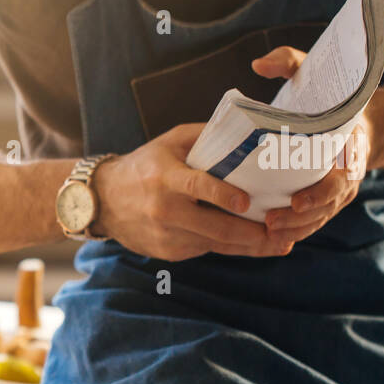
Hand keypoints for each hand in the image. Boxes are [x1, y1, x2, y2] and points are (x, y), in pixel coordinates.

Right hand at [93, 125, 294, 260]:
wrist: (102, 201)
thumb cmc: (143, 166)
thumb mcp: (170, 142)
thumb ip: (206, 136)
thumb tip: (248, 131)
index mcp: (165, 178)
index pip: (197, 187)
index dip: (223, 195)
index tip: (247, 201)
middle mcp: (164, 210)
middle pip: (214, 227)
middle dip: (251, 234)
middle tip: (281, 235)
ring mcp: (165, 235)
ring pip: (214, 244)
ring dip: (247, 246)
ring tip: (277, 244)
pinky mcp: (167, 252)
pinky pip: (204, 249)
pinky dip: (226, 245)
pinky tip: (248, 243)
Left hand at [251, 46, 368, 239]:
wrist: (356, 121)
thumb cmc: (328, 96)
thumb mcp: (314, 73)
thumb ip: (290, 62)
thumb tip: (259, 64)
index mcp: (349, 148)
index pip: (340, 179)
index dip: (320, 193)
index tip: (296, 201)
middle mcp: (347, 174)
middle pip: (327, 206)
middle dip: (299, 218)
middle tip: (270, 222)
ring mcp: (338, 191)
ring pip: (319, 218)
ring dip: (294, 229)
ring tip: (266, 232)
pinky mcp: (326, 201)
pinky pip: (313, 221)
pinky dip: (296, 231)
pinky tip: (272, 238)